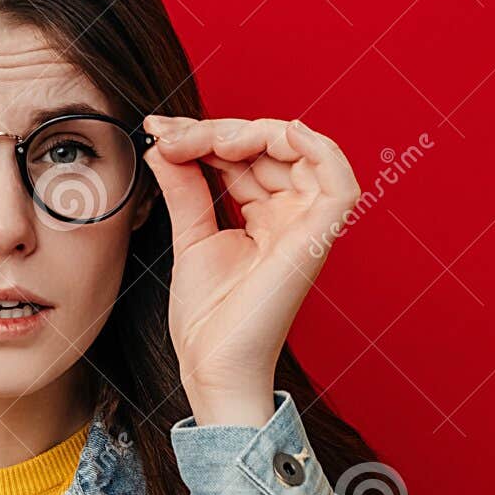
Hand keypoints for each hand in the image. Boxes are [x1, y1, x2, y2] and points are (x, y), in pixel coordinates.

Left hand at [141, 115, 360, 427]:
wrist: (212, 363)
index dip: (203, 135)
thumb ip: (184, 186)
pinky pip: (337, 179)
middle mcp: (293, 215)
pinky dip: (311, 145)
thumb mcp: (190, 235)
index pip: (244, 156)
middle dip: (214, 130)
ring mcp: (308, 225)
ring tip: (201, 141)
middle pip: (267, 146)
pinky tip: (261, 134)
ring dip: (248, 132)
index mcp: (268, 216)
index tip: (157, 132)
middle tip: (167, 137)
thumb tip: (164, 142)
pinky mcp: (317, 237)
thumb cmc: (207, 317)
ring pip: (297, 149)